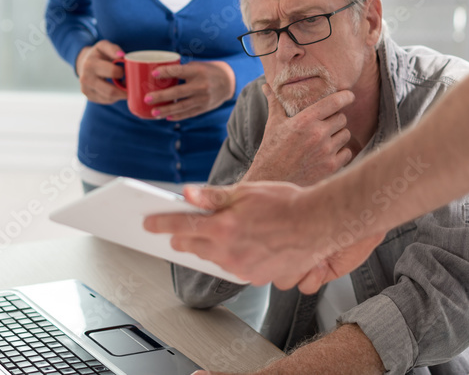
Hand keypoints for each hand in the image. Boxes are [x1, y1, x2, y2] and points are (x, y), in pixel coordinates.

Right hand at [75, 41, 127, 103]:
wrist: (83, 63)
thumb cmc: (98, 54)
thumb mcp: (103, 46)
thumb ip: (113, 49)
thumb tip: (122, 56)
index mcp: (90, 64)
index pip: (113, 72)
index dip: (124, 72)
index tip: (128, 70)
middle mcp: (86, 79)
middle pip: (111, 91)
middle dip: (125, 89)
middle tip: (132, 84)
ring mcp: (86, 90)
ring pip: (110, 98)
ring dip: (121, 94)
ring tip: (125, 85)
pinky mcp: (89, 97)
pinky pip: (107, 101)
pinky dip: (115, 96)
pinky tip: (117, 88)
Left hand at [144, 61, 235, 120]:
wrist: (229, 82)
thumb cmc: (207, 71)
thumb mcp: (196, 66)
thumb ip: (181, 71)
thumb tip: (158, 75)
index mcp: (197, 71)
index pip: (179, 71)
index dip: (166, 72)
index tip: (153, 74)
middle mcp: (201, 85)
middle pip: (178, 92)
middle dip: (161, 96)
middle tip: (147, 99)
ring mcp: (203, 98)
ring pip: (182, 106)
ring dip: (166, 110)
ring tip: (153, 113)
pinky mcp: (204, 108)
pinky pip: (188, 113)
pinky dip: (177, 116)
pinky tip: (166, 117)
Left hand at [144, 183, 384, 292]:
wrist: (320, 223)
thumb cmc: (287, 203)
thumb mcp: (247, 191)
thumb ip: (213, 196)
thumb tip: (187, 193)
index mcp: (223, 227)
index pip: (181, 226)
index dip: (161, 223)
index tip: (148, 223)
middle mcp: (229, 251)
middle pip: (193, 246)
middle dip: (182, 237)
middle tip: (176, 229)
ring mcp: (242, 268)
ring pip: (213, 259)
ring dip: (208, 247)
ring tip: (215, 233)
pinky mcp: (257, 277)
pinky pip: (235, 268)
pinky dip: (231, 257)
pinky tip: (241, 244)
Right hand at [243, 85, 354, 185]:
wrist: (271, 179)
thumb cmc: (272, 149)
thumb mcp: (273, 123)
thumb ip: (274, 102)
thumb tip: (266, 84)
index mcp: (304, 120)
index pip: (334, 102)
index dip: (345, 96)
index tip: (350, 95)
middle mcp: (317, 134)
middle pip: (342, 118)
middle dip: (336, 118)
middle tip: (327, 123)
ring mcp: (326, 151)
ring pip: (346, 134)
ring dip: (339, 134)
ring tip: (326, 138)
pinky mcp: (331, 166)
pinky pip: (347, 152)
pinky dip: (341, 151)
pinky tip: (329, 152)